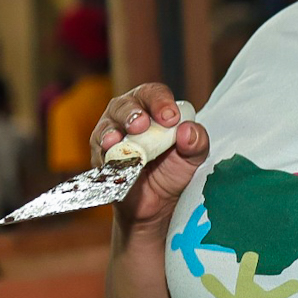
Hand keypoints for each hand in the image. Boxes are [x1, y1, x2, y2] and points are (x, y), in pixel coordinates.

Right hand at [93, 83, 209, 233]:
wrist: (157, 203)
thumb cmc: (174, 170)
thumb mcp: (194, 156)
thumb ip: (198, 141)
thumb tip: (188, 130)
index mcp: (152, 108)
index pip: (153, 94)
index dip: (160, 102)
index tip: (170, 118)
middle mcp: (127, 115)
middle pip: (124, 104)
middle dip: (132, 113)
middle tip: (142, 124)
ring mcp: (110, 134)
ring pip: (107, 125)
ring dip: (113, 130)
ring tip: (120, 137)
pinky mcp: (100, 156)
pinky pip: (99, 152)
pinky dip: (105, 153)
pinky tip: (110, 152)